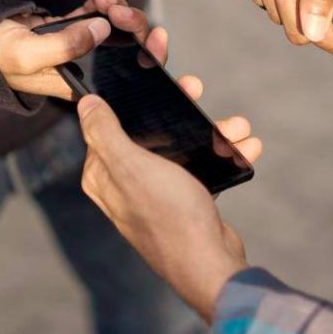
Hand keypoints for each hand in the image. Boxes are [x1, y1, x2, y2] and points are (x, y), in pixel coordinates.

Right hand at [0, 0, 168, 99]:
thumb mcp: (28, 55)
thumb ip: (66, 44)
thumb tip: (103, 29)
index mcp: (82, 85)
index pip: (128, 79)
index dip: (150, 59)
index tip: (155, 38)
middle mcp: (87, 68)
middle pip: (129, 47)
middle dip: (130, 22)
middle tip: (114, 7)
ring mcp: (81, 47)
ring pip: (115, 26)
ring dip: (114, 6)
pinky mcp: (72, 28)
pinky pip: (97, 13)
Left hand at [77, 79, 262, 321]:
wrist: (210, 265)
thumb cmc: (168, 217)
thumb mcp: (131, 167)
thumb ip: (105, 133)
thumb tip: (86, 104)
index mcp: (104, 173)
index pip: (111, 120)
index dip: (133, 93)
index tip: (156, 69)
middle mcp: (125, 182)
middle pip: (149, 130)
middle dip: (179, 108)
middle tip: (196, 87)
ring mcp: (155, 192)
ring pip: (181, 146)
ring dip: (211, 132)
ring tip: (238, 125)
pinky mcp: (182, 201)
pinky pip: (201, 166)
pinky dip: (222, 154)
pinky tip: (246, 147)